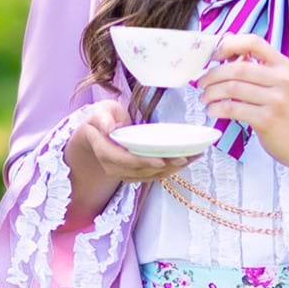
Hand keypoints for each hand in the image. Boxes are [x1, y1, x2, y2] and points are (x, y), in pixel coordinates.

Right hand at [66, 96, 196, 224]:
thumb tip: (108, 127)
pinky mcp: (134, 175)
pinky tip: (187, 161)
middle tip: (186, 157)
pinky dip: (171, 170)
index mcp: (104, 151)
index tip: (161, 160)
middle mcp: (114, 167)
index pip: (124, 160)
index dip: (143, 161)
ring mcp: (124, 173)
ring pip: (150, 176)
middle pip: (141, 171)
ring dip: (172, 169)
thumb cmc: (101, 118)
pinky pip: (153, 176)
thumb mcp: (99, 111)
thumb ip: (101, 117)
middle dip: (165, 166)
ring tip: (192, 157)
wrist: (96, 135)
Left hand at [199, 35, 288, 191]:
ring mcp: (275, 100)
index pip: (254, 42)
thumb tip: (227, 40)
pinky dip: (217, 108)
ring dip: (211, 92)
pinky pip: (233, 109)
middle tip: (201, 82)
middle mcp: (281, 79)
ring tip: (205, 97)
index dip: (229, 45)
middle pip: (237, 68)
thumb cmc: (285, 110)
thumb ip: (255, 62)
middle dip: (212, 74)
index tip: (215, 55)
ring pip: (232, 88)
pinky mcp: (267, 120)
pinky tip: (212, 110)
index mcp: (282, 65)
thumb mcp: (277, 81)